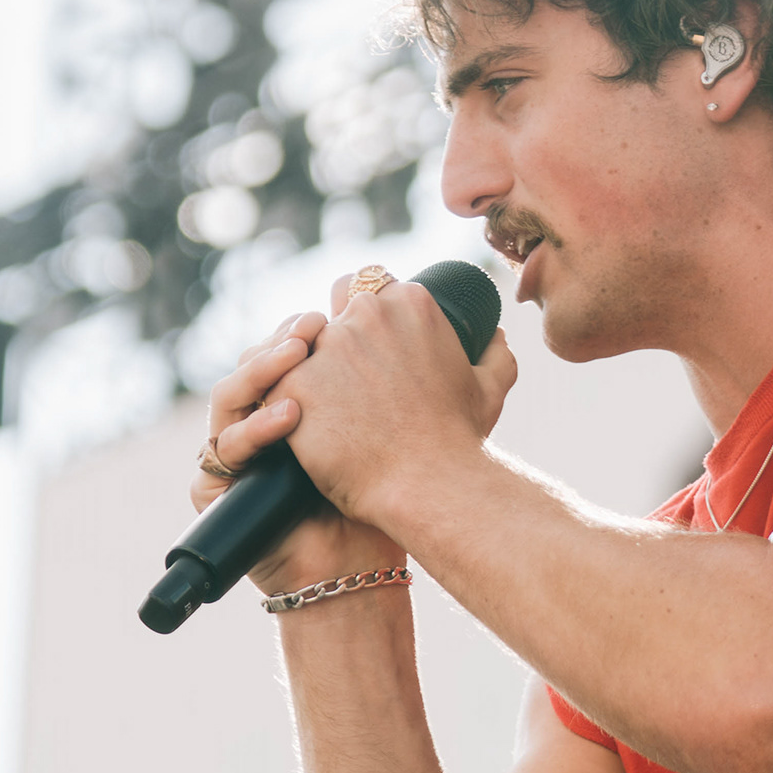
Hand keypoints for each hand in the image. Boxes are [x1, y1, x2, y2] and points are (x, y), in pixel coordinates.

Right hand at [193, 307, 399, 596]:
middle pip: (250, 366)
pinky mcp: (212, 490)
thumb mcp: (383, 431)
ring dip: (261, 372)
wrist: (356, 569)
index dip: (299, 331)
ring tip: (299, 357)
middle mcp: (253, 426)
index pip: (280, 352)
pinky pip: (221, 452)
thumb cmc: (374, 503)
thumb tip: (409, 316)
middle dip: (280, 343)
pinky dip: (253, 432)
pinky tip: (288, 416)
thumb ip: (384, 382)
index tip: (333, 312)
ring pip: (228, 398)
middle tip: (314, 327)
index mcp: (288, 406)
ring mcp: (230, 456)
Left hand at [247, 270, 517, 535]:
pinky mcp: (294, 383)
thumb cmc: (460, 441)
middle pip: (327, 313)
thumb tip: (494, 332)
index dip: (359, 314)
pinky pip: (277, 386)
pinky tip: (300, 429)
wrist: (429, 487)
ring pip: (298, 350)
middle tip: (343, 384)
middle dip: (331, 342)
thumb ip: (496, 353)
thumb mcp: (489, 388)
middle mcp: (366, 314)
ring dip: (305, 373)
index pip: (367, 285)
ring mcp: (327, 347)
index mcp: (410, 303)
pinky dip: (285, 406)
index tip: (364, 347)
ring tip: (324, 412)